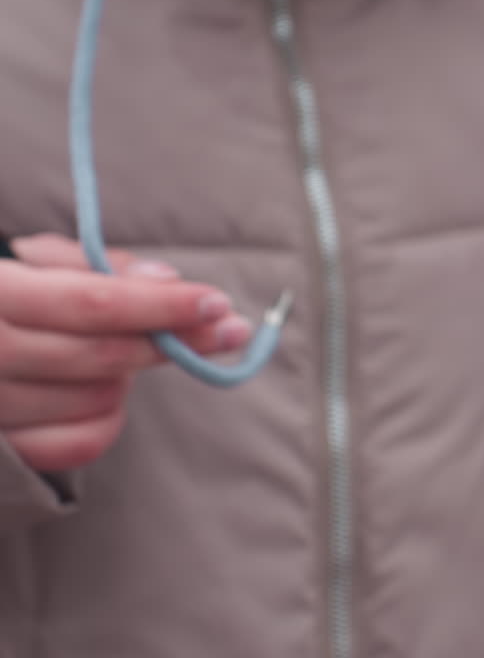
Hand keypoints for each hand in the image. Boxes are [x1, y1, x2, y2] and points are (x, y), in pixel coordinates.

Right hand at [0, 234, 251, 471]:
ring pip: (98, 399)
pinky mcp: (0, 451)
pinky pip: (80, 444)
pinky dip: (108, 418)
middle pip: (103, 356)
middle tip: (229, 329)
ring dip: (129, 376)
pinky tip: (108, 391)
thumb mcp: (31, 264)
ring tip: (125, 351)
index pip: (91, 302)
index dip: (161, 304)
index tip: (217, 302)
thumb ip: (95, 265)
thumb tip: (166, 278)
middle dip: (172, 342)